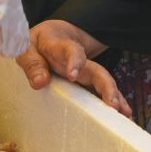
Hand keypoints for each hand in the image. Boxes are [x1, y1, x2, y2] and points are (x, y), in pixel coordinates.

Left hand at [15, 20, 130, 115]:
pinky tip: (124, 115)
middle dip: (106, 87)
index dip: (74, 61)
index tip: (73, 75)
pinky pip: (101, 93)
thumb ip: (31, 63)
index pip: (71, 51)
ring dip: (114, 97)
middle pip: (96, 70)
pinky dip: (113, 102)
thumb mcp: (26, 48)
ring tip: (123, 114)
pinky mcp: (87, 82)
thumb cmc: (36, 45)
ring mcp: (86, 71)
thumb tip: (40, 83)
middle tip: (112, 104)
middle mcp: (78, 60)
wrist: (50, 36)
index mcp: (61, 47)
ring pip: (103, 83)